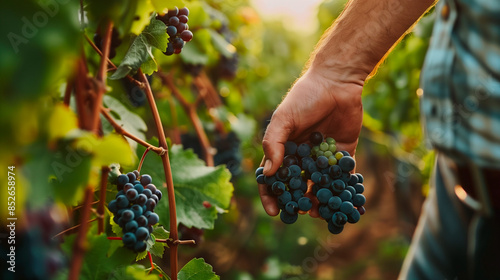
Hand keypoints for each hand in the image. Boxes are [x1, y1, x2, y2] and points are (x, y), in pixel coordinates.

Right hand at [258, 68, 363, 215]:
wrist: (336, 82)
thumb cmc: (304, 98)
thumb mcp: (284, 119)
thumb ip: (273, 144)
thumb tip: (268, 173)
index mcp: (284, 149)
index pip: (273, 177)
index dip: (271, 195)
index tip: (274, 211)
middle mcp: (302, 156)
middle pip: (297, 186)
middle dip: (298, 202)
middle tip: (301, 213)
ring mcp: (322, 157)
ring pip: (320, 185)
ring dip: (320, 200)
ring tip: (322, 211)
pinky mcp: (343, 154)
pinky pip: (343, 175)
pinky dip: (345, 189)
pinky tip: (345, 201)